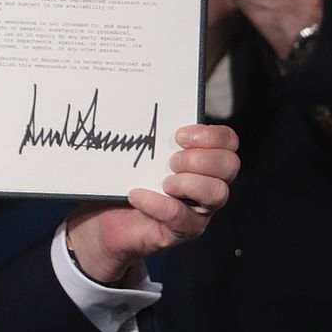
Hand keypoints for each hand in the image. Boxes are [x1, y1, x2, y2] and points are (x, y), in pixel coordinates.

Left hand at [63, 123, 240, 283]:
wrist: (101, 221)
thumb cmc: (122, 181)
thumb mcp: (134, 154)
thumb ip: (143, 134)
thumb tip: (131, 100)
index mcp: (201, 159)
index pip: (228, 141)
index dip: (211, 135)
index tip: (178, 135)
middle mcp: (208, 183)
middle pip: (229, 165)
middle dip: (200, 158)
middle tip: (170, 162)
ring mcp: (199, 210)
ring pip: (218, 193)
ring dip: (189, 183)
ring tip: (163, 182)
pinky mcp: (182, 231)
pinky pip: (183, 217)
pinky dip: (158, 204)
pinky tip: (136, 196)